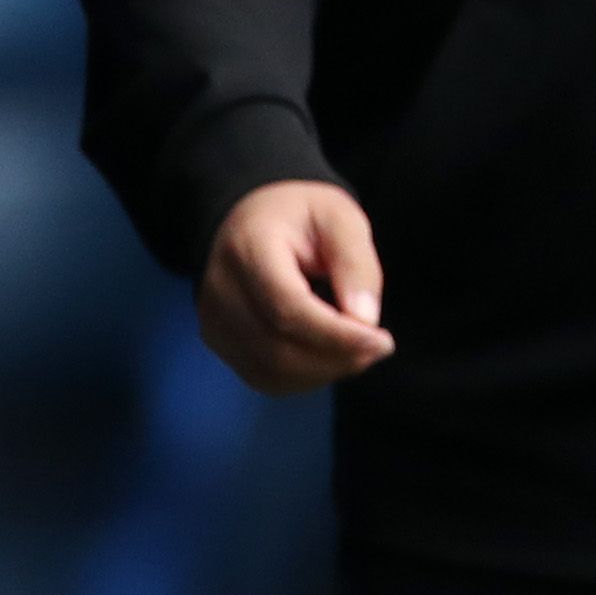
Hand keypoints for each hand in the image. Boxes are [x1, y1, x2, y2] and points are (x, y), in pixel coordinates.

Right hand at [200, 181, 394, 394]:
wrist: (250, 218)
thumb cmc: (299, 216)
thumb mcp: (338, 217)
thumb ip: (355, 263)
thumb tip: (365, 320)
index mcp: (247, 246)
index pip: (287, 308)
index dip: (337, 335)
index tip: (383, 341)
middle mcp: (220, 286)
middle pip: (279, 348)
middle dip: (338, 357)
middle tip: (378, 345)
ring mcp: (213, 318)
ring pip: (273, 371)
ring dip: (325, 370)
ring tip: (355, 346)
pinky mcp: (218, 340)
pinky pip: (266, 378)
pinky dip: (306, 376)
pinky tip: (327, 352)